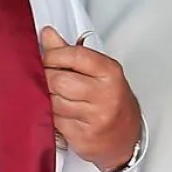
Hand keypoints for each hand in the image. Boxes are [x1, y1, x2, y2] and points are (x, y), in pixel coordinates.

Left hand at [41, 28, 141, 171]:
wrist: (126, 135)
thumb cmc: (111, 98)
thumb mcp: (98, 71)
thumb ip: (71, 53)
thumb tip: (47, 34)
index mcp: (110, 72)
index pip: (75, 56)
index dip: (53, 54)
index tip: (46, 57)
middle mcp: (105, 94)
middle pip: (59, 81)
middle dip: (46, 77)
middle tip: (44, 76)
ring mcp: (95, 118)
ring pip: (53, 102)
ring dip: (46, 97)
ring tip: (51, 94)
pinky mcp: (83, 137)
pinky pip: (54, 122)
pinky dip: (50, 115)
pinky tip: (56, 111)